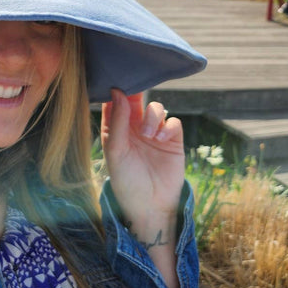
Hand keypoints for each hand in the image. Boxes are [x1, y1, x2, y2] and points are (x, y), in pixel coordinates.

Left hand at [101, 89, 184, 287]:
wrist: (150, 205)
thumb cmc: (126, 179)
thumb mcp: (115, 150)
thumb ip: (118, 121)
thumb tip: (117, 92)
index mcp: (116, 128)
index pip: (114, 102)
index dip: (115, 91)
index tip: (115, 82)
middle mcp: (134, 127)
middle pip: (136, 100)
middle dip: (136, 92)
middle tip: (135, 91)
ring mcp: (154, 132)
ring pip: (156, 107)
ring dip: (152, 116)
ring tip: (148, 134)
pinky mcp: (172, 140)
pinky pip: (172, 122)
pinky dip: (167, 126)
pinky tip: (160, 139)